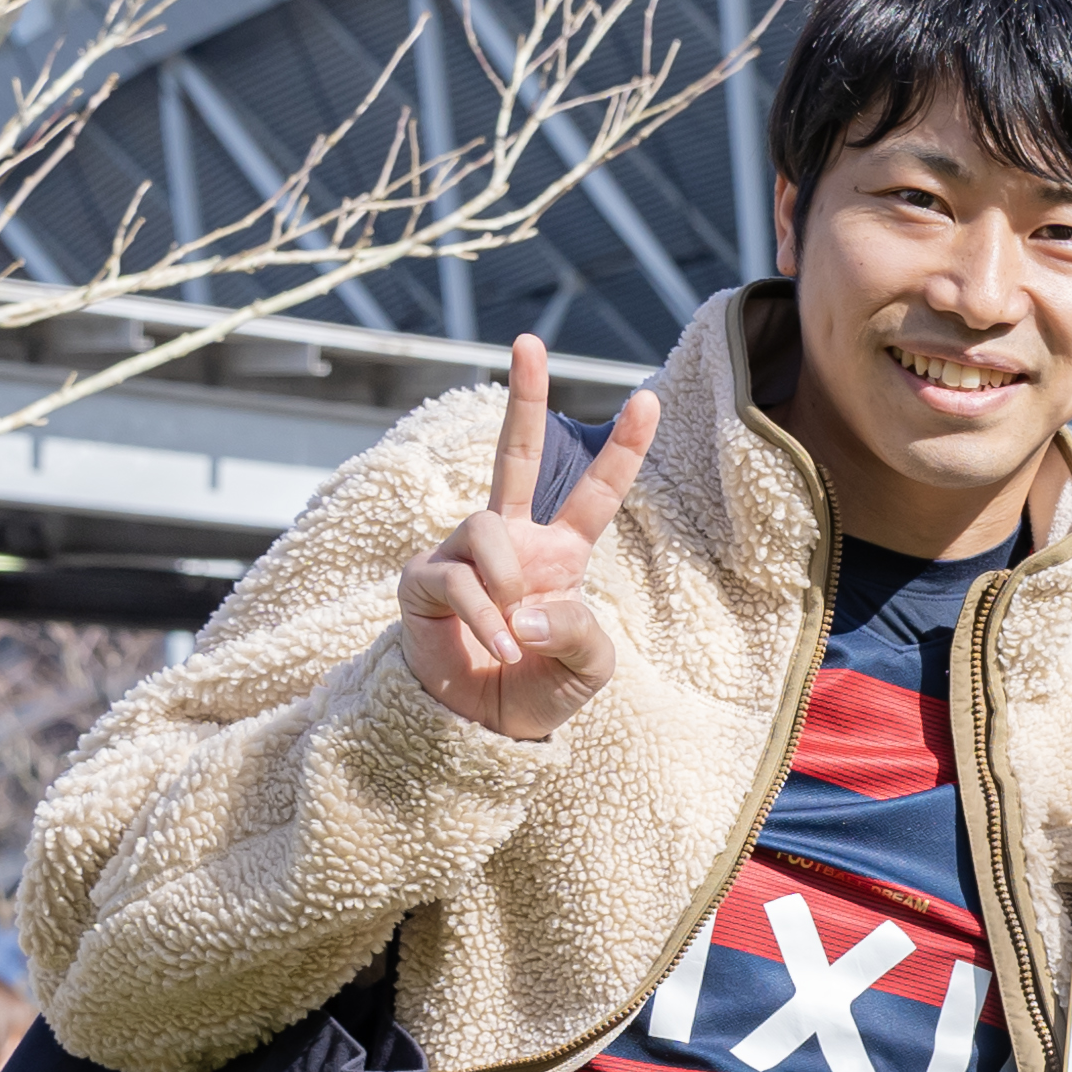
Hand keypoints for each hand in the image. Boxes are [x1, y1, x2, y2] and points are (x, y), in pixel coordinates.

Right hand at [396, 358, 660, 740]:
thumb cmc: (536, 689)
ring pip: (485, 527)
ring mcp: (463, 554)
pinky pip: (457, 578)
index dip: (622, 449)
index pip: (594, 493)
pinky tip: (500, 647)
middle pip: (515, 452)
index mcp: (559, 553)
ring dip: (507, 583)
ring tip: (514, 634)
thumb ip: (581, 632)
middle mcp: (510, 540)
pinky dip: (487, 618)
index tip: (649, 399)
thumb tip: (533, 600)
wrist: (478, 731)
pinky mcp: (423, 580)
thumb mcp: (587, 669)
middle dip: (524, 395)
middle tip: (530, 340)